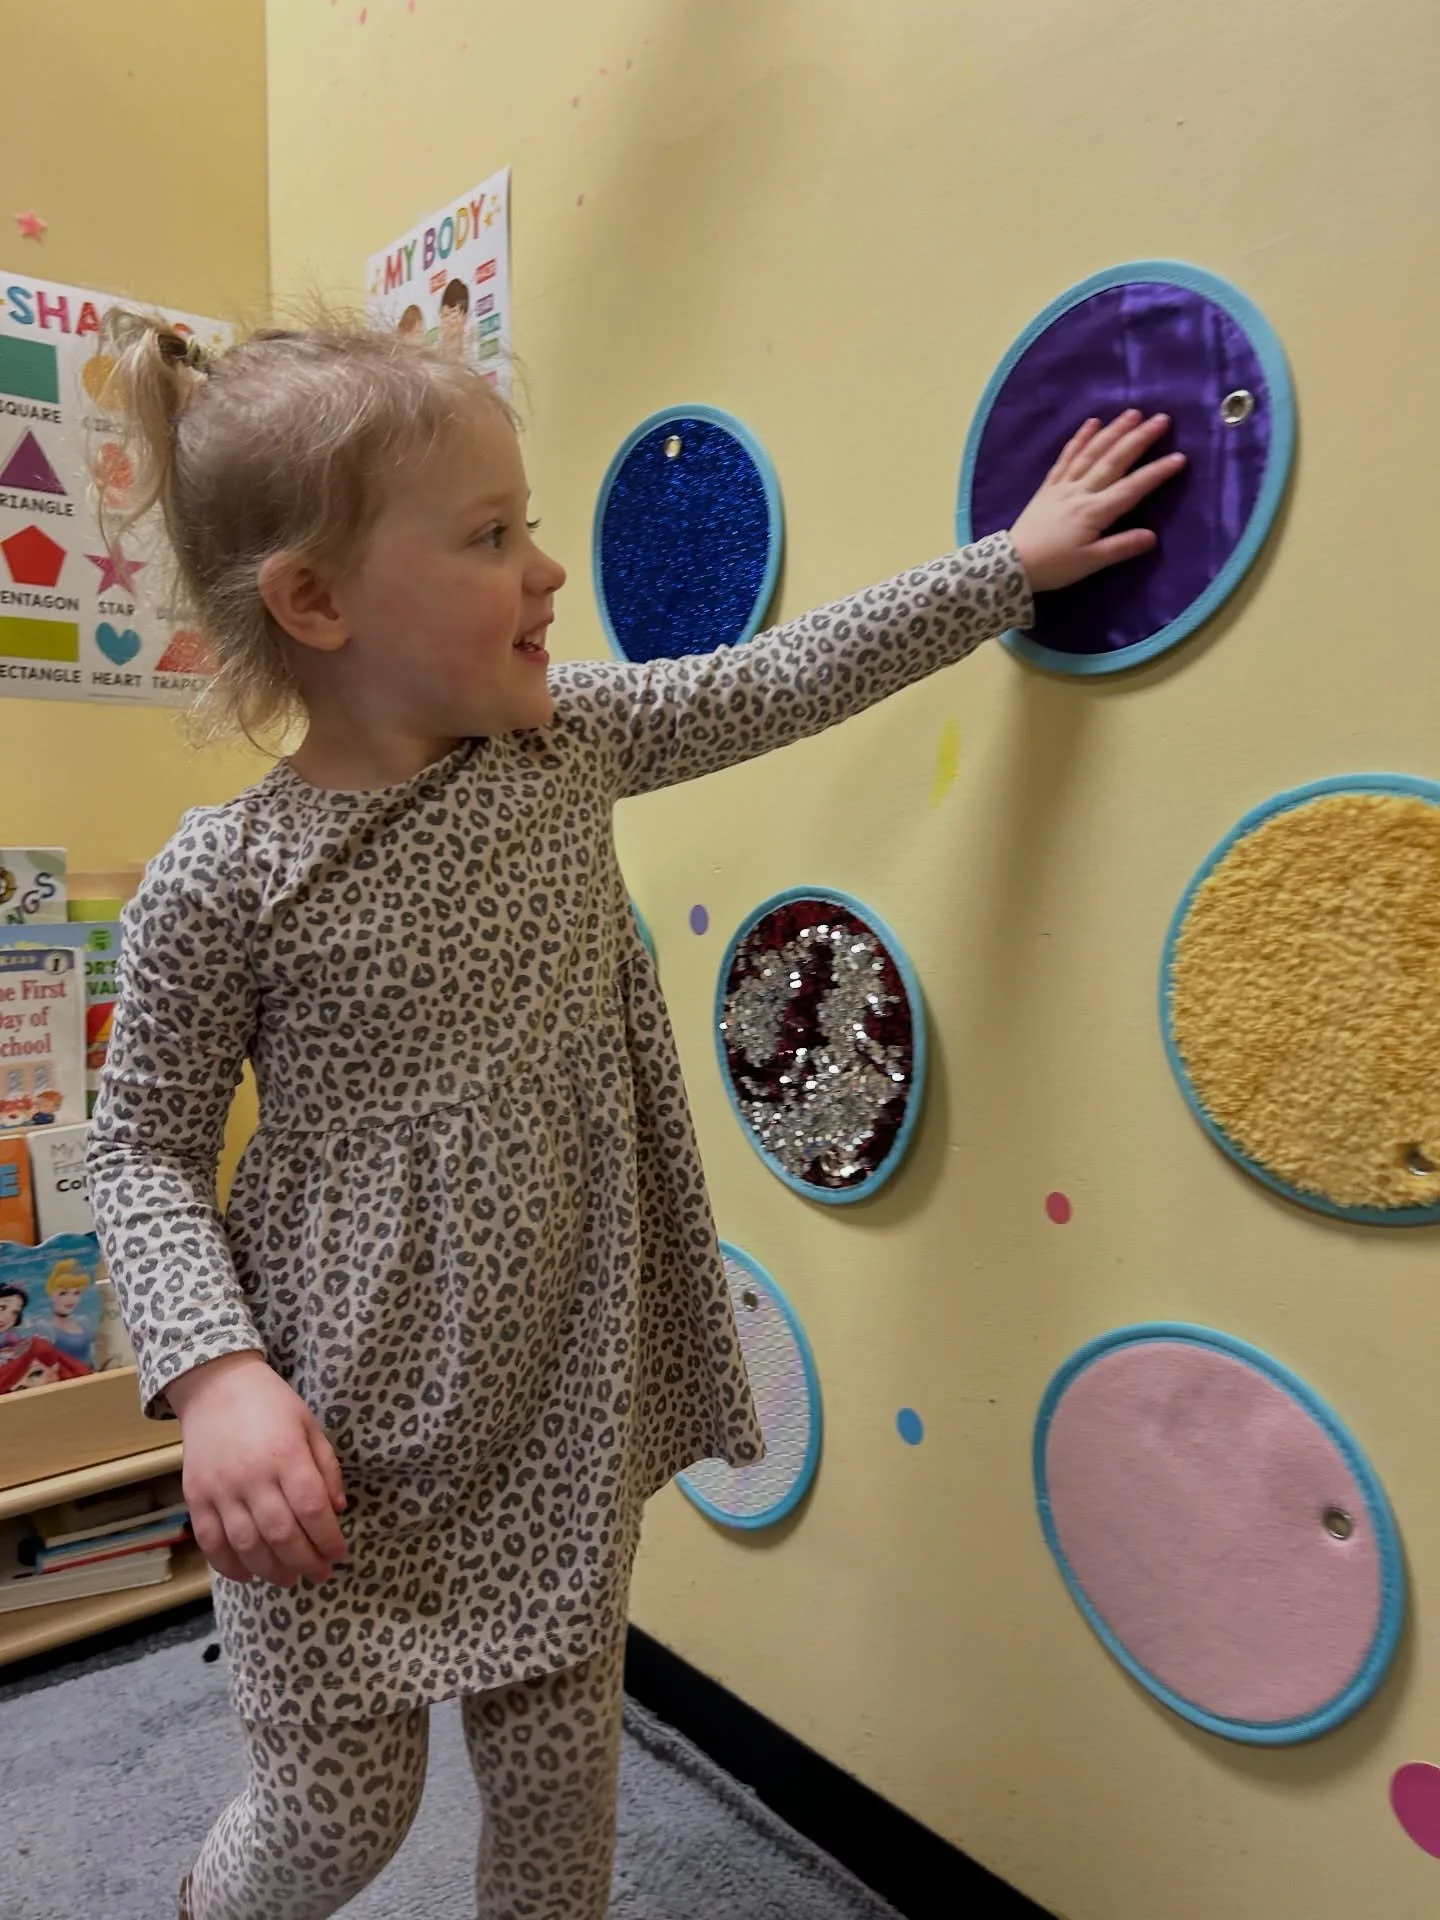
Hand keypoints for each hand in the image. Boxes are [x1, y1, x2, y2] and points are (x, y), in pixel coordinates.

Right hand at [168, 1351, 348, 1586]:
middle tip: (320, 1573)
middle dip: (306, 1562)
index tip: (341, 1554)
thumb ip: (326, 1468)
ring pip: (247, 1545)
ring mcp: (220, 1489)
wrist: (215, 1385)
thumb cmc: (271, 1404)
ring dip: (271, 1570)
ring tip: (290, 1578)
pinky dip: (229, 1565)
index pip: (312, 1509)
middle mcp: (253, 1476)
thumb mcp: (310, 1425)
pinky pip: (211, 1542)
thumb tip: (338, 1511)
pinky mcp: (196, 1497)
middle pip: (282, 1534)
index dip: (329, 1539)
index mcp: (286, 1455)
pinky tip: (248, 1575)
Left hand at [1010, 410, 1185, 593]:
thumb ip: (1121, 547)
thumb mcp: (1090, 563)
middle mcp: (1081, 491)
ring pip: (1092, 452)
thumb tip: (1152, 536)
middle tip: (1162, 419)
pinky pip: (1066, 457)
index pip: (1132, 488)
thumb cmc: (1054, 567)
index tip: (1179, 458)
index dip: (1157, 473)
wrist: (1012, 564)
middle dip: (1139, 439)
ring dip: (1113, 431)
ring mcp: (1063, 485)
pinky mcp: (1048, 486)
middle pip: (1114, 460)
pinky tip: (1092, 424)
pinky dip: (1080, 439)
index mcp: (1094, 511)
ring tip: (1133, 414)